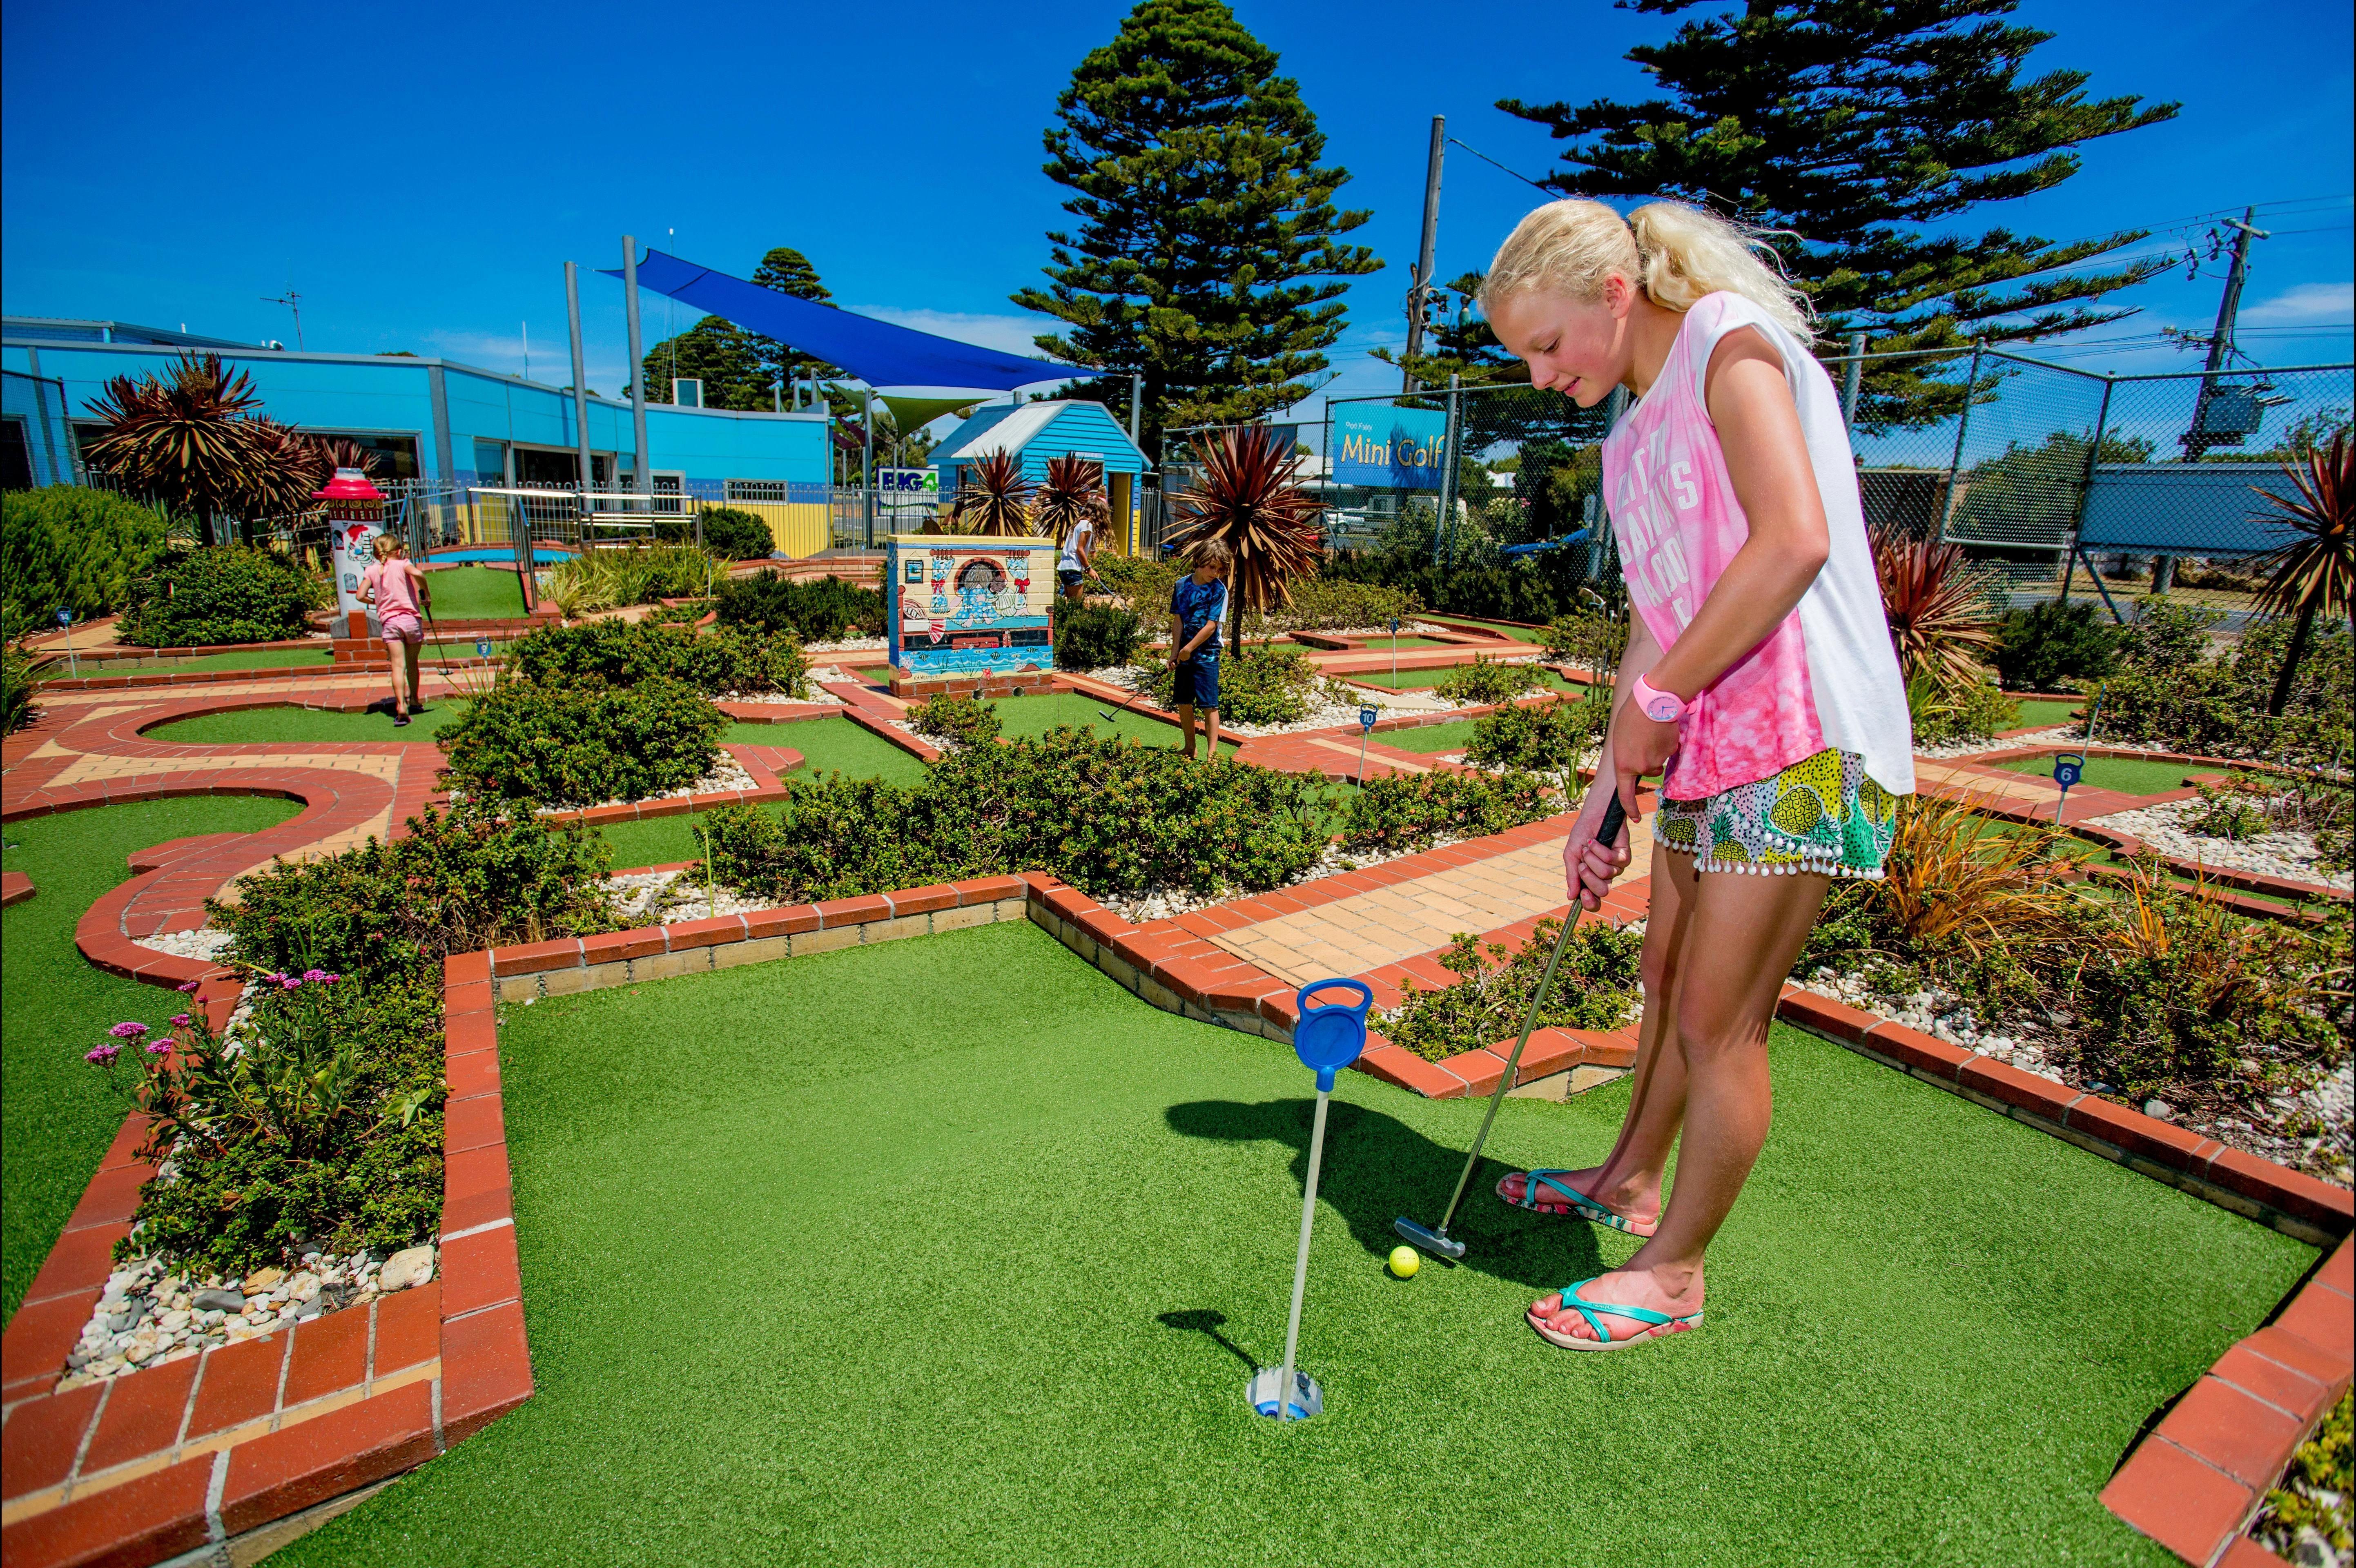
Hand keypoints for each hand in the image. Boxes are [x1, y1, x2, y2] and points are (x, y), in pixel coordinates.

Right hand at [1562, 781, 1631, 909]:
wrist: (1593, 814)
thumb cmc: (1583, 833)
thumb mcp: (1571, 855)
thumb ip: (1572, 876)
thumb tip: (1570, 897)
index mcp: (1592, 878)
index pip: (1595, 900)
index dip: (1590, 902)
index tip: (1582, 894)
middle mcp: (1606, 875)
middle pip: (1602, 891)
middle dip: (1588, 877)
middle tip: (1582, 864)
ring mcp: (1617, 867)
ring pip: (1606, 875)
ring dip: (1592, 859)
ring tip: (1587, 847)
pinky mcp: (1625, 855)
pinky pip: (1613, 861)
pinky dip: (1600, 851)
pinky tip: (1595, 842)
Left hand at [1607, 691, 1680, 824]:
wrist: (1652, 702)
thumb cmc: (1631, 717)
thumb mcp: (1620, 739)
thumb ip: (1626, 756)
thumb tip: (1635, 764)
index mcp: (1624, 765)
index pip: (1625, 794)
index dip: (1631, 808)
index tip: (1635, 817)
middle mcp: (1641, 767)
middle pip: (1648, 772)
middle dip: (1648, 760)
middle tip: (1643, 739)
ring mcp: (1658, 760)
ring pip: (1659, 760)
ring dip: (1657, 749)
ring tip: (1651, 731)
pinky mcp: (1671, 752)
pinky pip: (1668, 751)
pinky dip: (1666, 742)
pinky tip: (1661, 729)